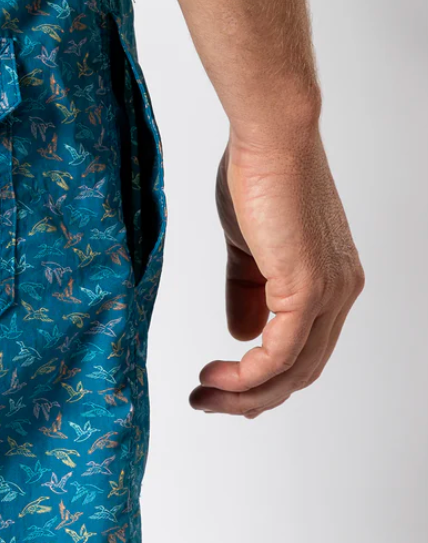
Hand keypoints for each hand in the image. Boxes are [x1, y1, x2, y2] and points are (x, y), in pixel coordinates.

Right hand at [189, 126, 364, 416]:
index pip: (303, 350)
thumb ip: (247, 293)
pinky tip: (216, 376)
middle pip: (301, 372)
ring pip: (292, 371)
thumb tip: (240, 334)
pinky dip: (247, 374)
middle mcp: (340, 292)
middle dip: (250, 397)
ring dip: (244, 394)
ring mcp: (329, 292)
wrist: (270, 140)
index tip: (219, 387)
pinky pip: (280, 353)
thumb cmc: (258, 178)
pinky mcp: (308, 288)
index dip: (262, 379)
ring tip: (202, 396)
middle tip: (204, 402)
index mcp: (330, 281)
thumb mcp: (248, 249)